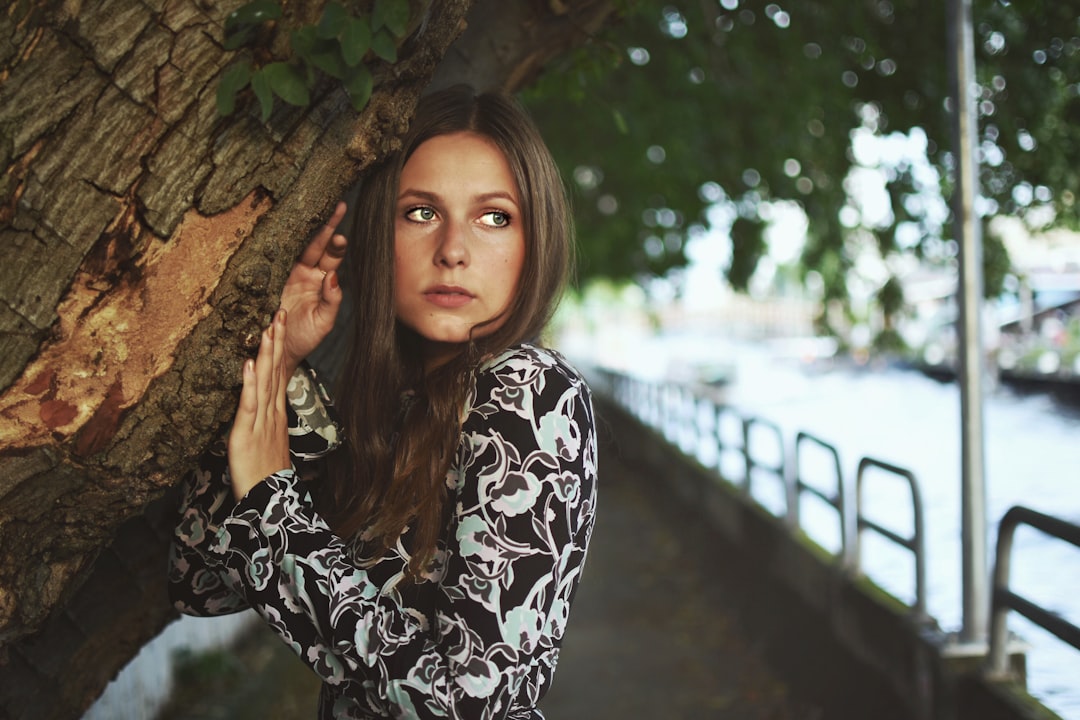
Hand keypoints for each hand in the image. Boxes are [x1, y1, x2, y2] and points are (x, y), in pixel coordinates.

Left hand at [229, 309, 291, 500]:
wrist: (268, 498)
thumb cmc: (265, 472)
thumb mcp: (267, 438)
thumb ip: (265, 417)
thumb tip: (260, 402)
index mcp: (276, 411)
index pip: (279, 372)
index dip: (280, 347)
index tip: (280, 323)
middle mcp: (271, 411)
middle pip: (276, 370)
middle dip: (278, 341)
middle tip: (280, 312)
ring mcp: (261, 421)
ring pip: (265, 381)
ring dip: (268, 353)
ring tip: (269, 327)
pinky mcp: (247, 432)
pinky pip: (250, 404)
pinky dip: (250, 383)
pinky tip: (251, 364)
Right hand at [279, 201, 348, 376]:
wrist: (276, 352)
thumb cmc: (303, 339)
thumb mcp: (322, 323)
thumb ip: (331, 301)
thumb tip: (334, 276)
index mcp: (322, 281)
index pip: (333, 256)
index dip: (337, 242)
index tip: (342, 233)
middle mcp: (305, 273)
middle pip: (317, 244)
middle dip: (326, 225)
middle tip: (336, 207)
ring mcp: (285, 273)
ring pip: (296, 245)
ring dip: (304, 228)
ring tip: (312, 208)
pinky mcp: (267, 277)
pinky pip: (272, 256)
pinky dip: (277, 240)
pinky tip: (281, 224)